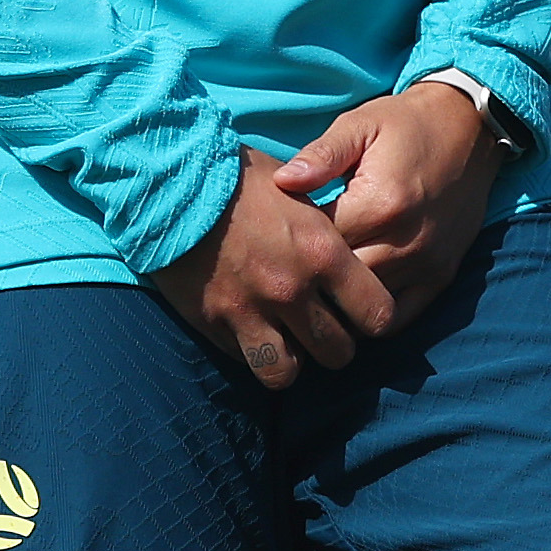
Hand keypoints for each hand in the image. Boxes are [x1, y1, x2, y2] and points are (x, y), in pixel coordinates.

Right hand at [146, 148, 394, 389]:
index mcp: (322, 251)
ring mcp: (252, 310)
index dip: (372, 318)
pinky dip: (252, 352)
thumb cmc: (238, 176)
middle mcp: (292, 288)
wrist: (173, 179)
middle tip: (321, 329)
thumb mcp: (296, 190)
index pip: (377, 314)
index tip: (359, 310)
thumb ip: (325, 230)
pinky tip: (249, 330)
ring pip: (289, 373)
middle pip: (338, 353)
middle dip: (334, 345)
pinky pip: (246, 361)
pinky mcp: (215, 322)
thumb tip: (348, 249)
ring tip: (286, 341)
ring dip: (291, 361)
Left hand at [276, 81, 509, 328]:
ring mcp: (426, 264)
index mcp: (380, 203)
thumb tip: (281, 181)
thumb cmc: (406, 124)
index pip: (319, 244)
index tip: (280, 232)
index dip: (292, 241)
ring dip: (338, 299)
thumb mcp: (360, 124)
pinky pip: (398, 318)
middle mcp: (405, 242)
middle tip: (293, 262)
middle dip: (312, 276)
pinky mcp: (441, 277)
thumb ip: (321, 155)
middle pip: (340, 283)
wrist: (470, 128)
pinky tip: (351, 298)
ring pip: (365, 307)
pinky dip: (370, 315)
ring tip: (317, 280)